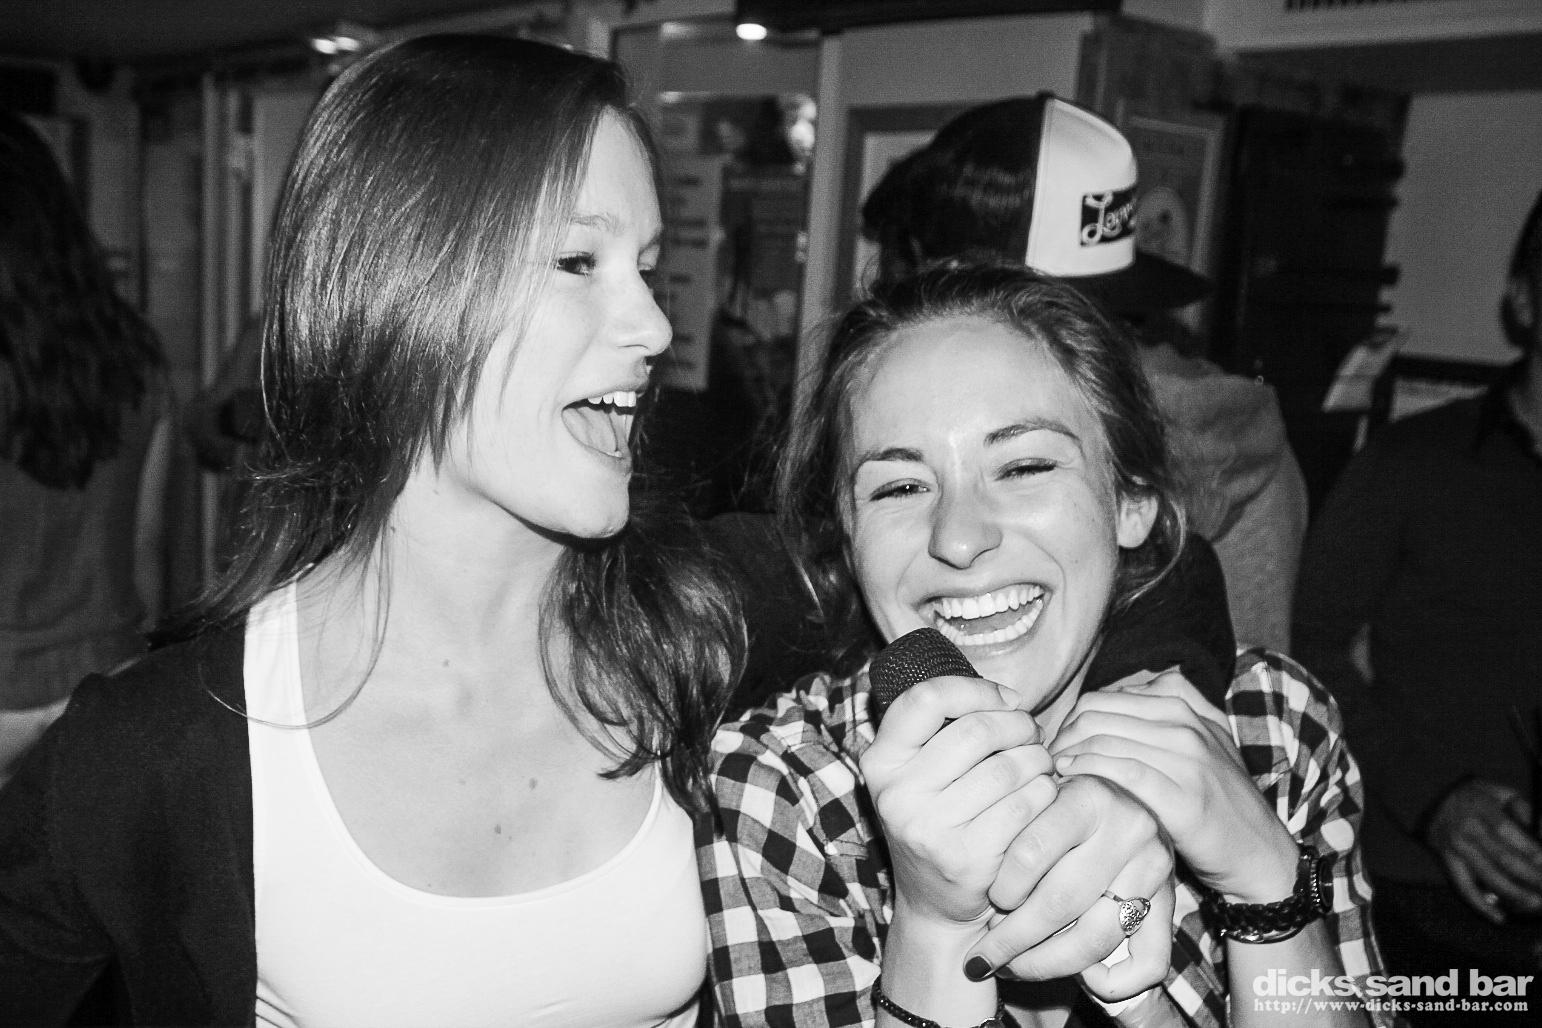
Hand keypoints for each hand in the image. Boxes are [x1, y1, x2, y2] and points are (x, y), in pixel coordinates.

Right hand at [860, 675, 1057, 930]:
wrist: (935, 904)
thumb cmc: (938, 819)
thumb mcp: (919, 773)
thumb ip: (944, 729)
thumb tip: (1008, 697)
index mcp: (880, 762)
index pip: (927, 699)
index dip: (975, 689)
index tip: (1006, 700)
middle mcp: (897, 795)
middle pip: (977, 730)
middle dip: (1019, 725)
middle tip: (1032, 735)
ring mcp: (929, 829)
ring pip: (1008, 767)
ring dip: (1038, 759)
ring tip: (1041, 765)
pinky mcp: (967, 858)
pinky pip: (1026, 805)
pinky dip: (1045, 793)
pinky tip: (1043, 795)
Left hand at [966, 774, 1174, 1001]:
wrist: (1124, 797)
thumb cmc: (1062, 806)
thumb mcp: (1037, 801)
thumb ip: (1014, 836)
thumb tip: (985, 910)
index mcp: (1088, 797)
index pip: (1032, 852)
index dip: (1003, 889)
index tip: (987, 903)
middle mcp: (1129, 829)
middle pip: (1061, 901)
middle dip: (1014, 938)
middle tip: (985, 955)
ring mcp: (1154, 868)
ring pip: (1096, 937)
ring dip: (1046, 964)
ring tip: (1013, 967)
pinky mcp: (1171, 903)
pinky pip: (1149, 962)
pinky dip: (1110, 983)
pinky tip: (1078, 976)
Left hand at [1048, 671, 1298, 902]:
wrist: (1261, 853)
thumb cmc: (1220, 800)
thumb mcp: (1203, 740)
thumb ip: (1167, 708)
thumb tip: (1120, 691)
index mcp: (1181, 706)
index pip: (1101, 699)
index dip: (1068, 720)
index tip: (1056, 745)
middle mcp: (1184, 725)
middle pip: (1095, 715)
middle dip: (1061, 735)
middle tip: (1046, 761)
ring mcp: (1187, 759)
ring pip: (1104, 738)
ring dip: (1068, 754)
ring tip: (1052, 773)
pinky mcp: (1184, 796)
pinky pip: (1122, 770)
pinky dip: (1089, 769)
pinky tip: (1071, 779)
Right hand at [1426, 778, 1541, 922]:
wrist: (1431, 799)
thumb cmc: (1475, 797)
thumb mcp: (1500, 793)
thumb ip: (1525, 810)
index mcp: (1482, 809)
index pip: (1509, 833)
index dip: (1533, 852)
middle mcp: (1468, 830)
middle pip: (1504, 860)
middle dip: (1533, 878)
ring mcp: (1456, 849)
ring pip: (1489, 878)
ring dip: (1516, 896)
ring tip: (1538, 905)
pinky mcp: (1448, 863)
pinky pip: (1464, 888)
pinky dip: (1481, 905)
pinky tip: (1500, 918)